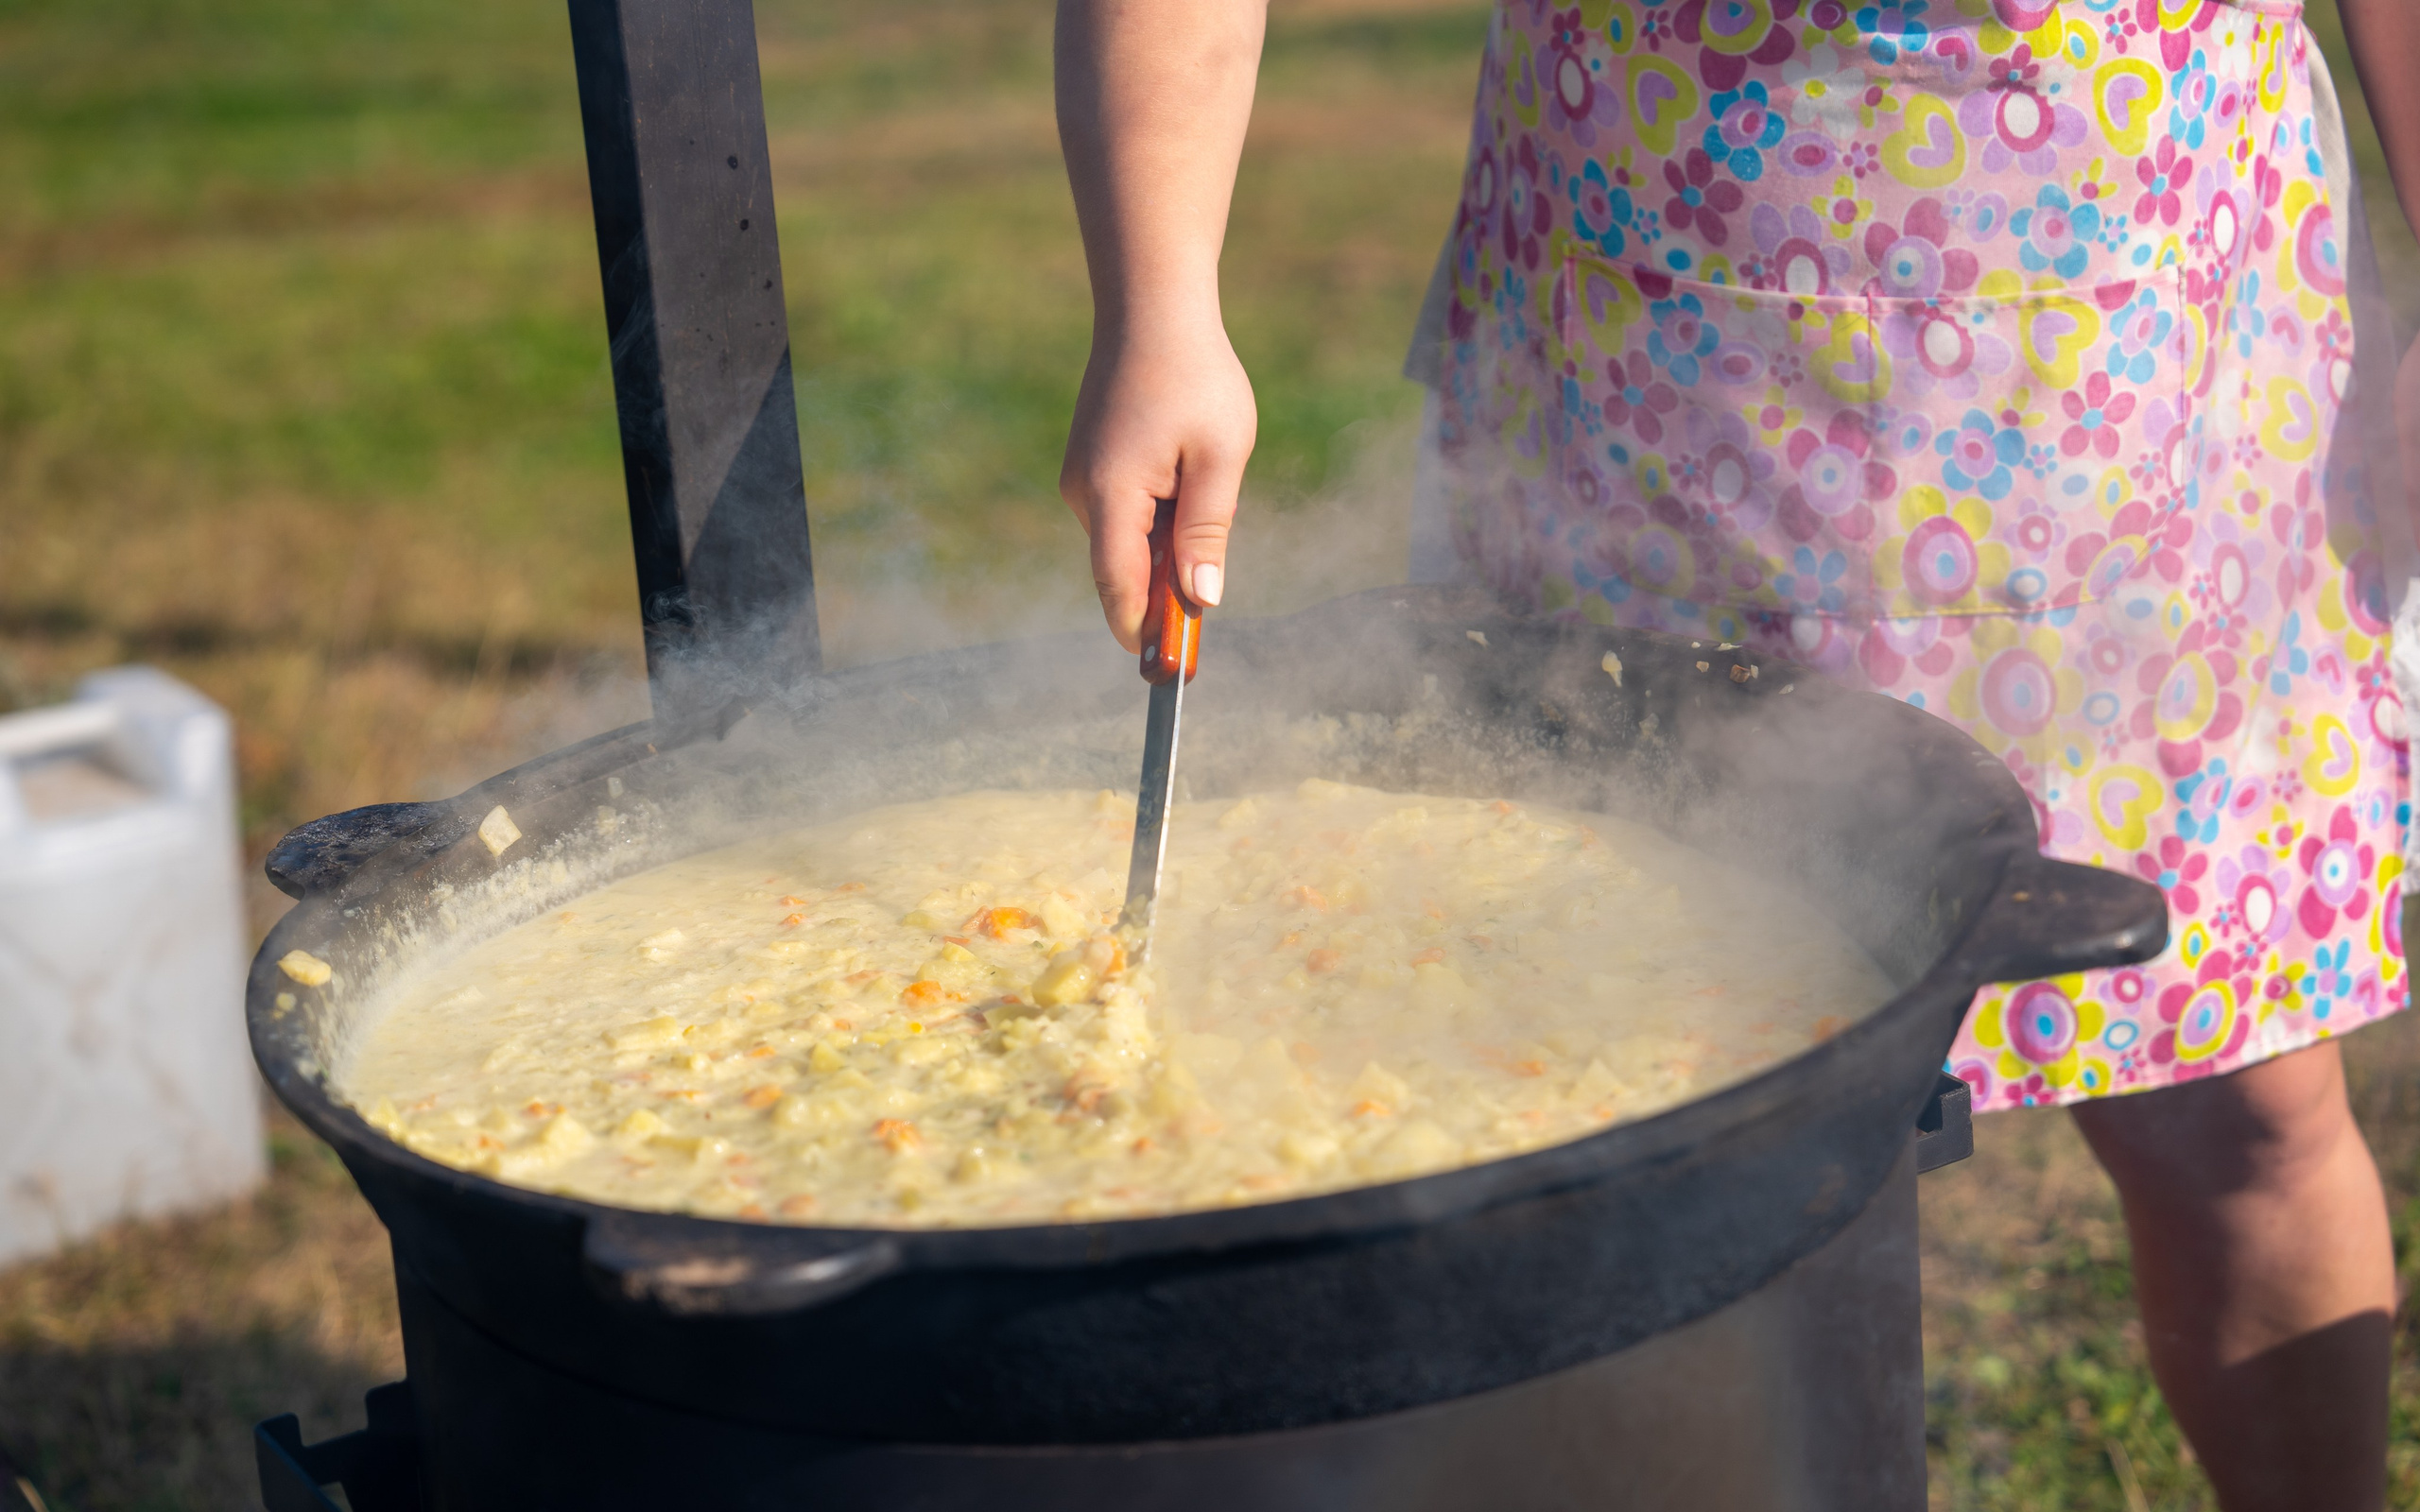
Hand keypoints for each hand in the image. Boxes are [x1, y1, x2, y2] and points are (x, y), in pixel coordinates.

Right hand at [1060, 315, 1255, 650]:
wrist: (1151, 308)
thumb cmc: (1195, 377)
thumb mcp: (1219, 458)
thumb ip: (1207, 533)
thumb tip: (1201, 601)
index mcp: (1111, 496)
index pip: (1120, 589)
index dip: (1145, 634)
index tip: (1172, 673)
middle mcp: (1083, 493)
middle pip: (1123, 573)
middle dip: (1166, 591)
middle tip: (1209, 597)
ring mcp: (1082, 478)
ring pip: (1127, 543)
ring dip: (1166, 544)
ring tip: (1205, 483)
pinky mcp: (1091, 466)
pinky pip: (1125, 515)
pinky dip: (1156, 518)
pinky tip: (1186, 471)